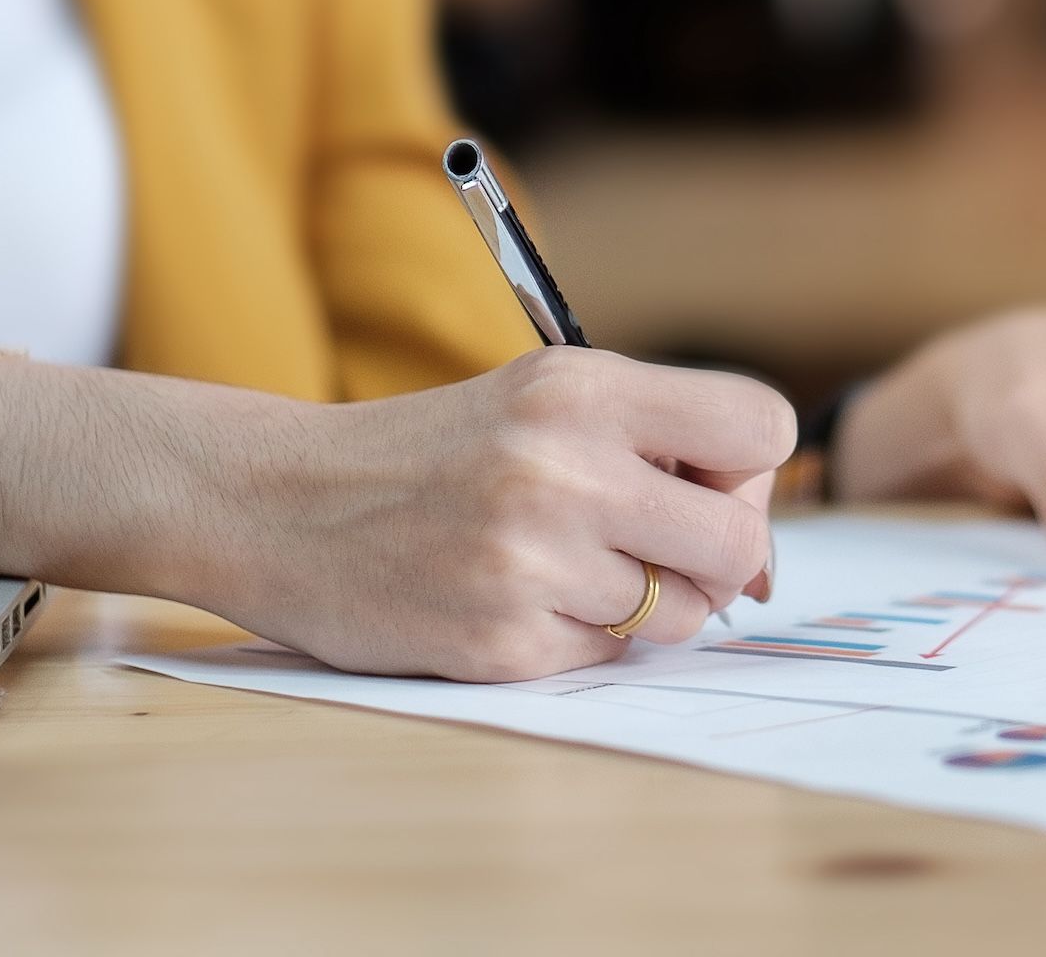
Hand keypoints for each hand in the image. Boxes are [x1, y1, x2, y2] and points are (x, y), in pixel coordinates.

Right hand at [221, 350, 792, 681]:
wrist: (281, 503)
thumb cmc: (436, 452)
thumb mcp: (543, 398)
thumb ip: (657, 442)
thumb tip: (765, 551)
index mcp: (585, 387)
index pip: (763, 427)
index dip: (750, 469)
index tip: (705, 482)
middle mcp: (564, 467)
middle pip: (741, 542)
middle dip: (718, 557)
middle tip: (659, 549)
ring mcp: (531, 560)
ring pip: (683, 615)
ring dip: (648, 607)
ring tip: (575, 570)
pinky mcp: (500, 642)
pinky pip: (606, 658)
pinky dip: (578, 638)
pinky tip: (518, 600)